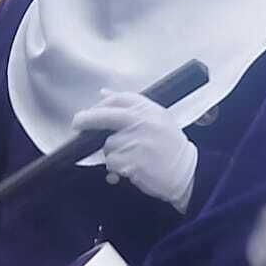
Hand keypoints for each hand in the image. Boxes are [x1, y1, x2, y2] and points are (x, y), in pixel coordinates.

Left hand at [72, 92, 198, 212]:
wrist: (188, 172)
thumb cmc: (171, 146)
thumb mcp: (158, 118)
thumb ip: (131, 105)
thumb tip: (103, 93)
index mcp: (149, 110)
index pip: (118, 99)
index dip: (100, 104)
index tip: (92, 111)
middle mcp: (142, 123)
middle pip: (104, 116)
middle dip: (86, 120)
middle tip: (77, 124)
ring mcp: (137, 143)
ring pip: (108, 145)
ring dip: (113, 154)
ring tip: (131, 157)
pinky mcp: (132, 162)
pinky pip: (112, 164)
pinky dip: (117, 169)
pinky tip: (132, 168)